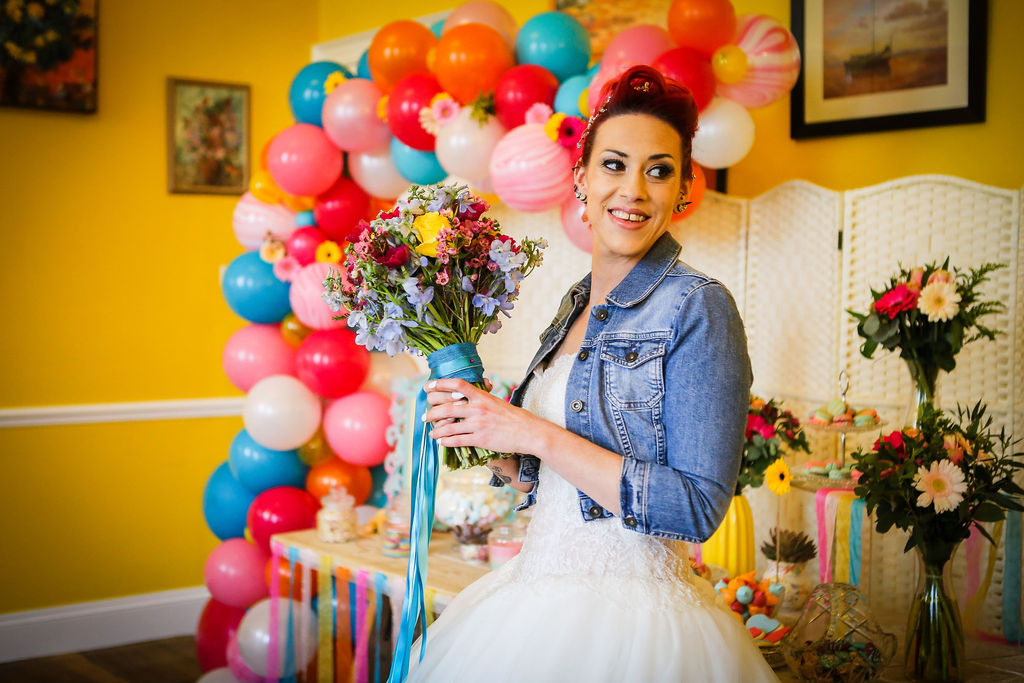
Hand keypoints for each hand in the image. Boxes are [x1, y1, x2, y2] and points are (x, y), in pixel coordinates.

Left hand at [423, 378, 544, 455]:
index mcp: (482, 396)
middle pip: (447, 407)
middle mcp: (478, 408)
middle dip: (432, 413)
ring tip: (431, 432)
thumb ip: (481, 398)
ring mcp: (478, 424)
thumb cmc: (514, 417)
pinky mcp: (480, 439)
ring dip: (436, 430)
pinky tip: (441, 441)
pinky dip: (446, 441)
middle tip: (424, 417)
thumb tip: (466, 395)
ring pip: (449, 426)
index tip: (428, 387)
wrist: (529, 432)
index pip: (458, 385)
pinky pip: (457, 440)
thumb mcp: (497, 402)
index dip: (440, 384)